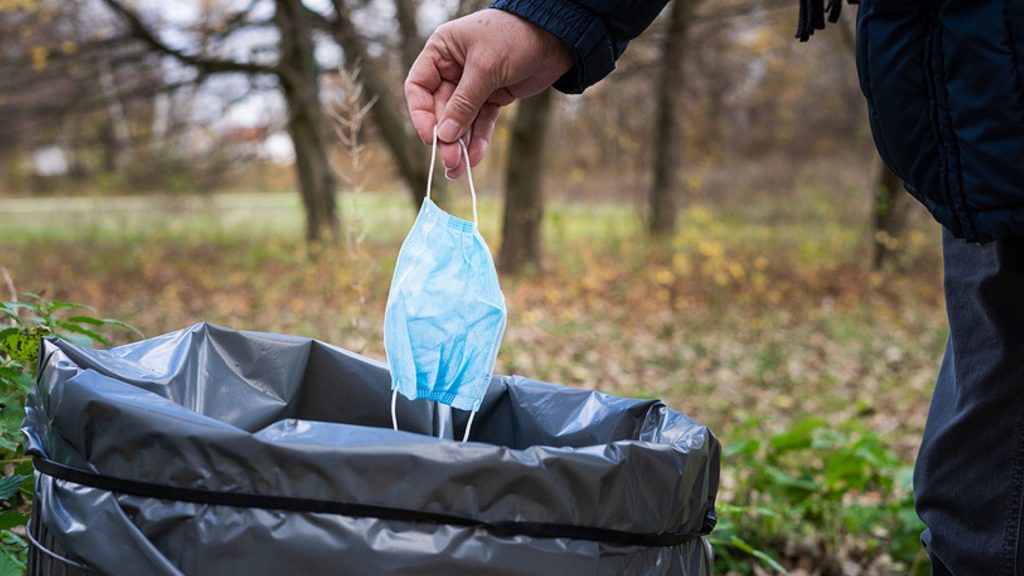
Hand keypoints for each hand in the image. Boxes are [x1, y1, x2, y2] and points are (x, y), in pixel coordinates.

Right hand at [405, 9, 572, 178]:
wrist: (556, 36)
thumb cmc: (516, 37)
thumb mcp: (486, 68)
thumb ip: (464, 103)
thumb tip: (445, 136)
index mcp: (442, 51)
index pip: (419, 87)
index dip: (421, 114)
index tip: (430, 139)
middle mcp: (453, 68)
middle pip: (440, 109)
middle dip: (446, 137)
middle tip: (450, 162)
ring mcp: (474, 84)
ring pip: (461, 120)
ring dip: (460, 144)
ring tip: (459, 170)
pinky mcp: (494, 96)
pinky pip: (481, 121)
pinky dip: (478, 139)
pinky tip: (475, 157)